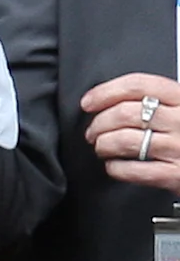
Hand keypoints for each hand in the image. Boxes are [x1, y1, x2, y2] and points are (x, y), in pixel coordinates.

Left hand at [81, 74, 179, 190]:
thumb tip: (112, 100)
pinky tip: (114, 167)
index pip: (139, 85)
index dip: (106, 92)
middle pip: (125, 113)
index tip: (89, 102)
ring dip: (103, 144)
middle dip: (99, 123)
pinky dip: (115, 168)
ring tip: (101, 147)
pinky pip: (133, 170)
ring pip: (124, 140)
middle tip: (93, 131)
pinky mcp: (176, 174)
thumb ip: (159, 101)